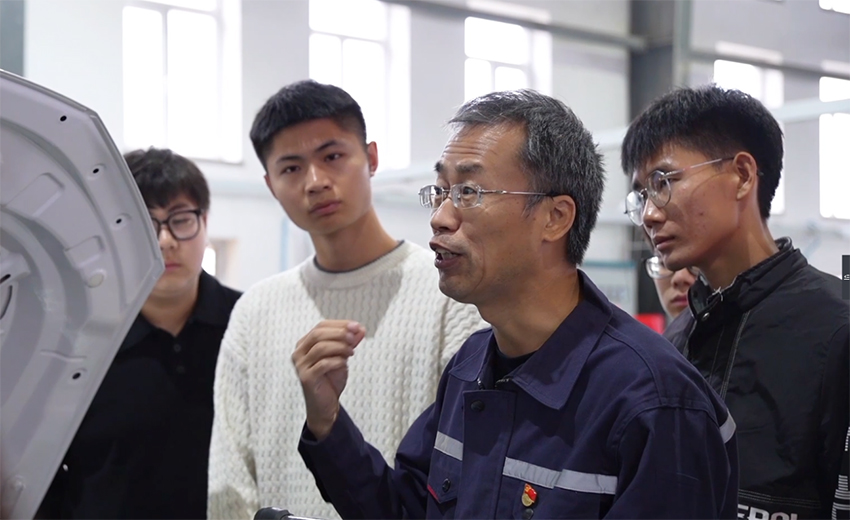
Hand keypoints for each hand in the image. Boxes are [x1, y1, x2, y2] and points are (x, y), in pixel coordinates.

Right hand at [292, 320, 365, 439]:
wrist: (326, 405)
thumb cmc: (330, 380)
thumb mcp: (342, 357)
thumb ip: (349, 343)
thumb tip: (360, 329)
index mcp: (305, 344)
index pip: (321, 326)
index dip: (340, 324)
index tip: (357, 326)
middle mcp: (299, 353)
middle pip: (318, 334)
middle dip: (339, 333)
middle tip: (354, 336)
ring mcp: (301, 366)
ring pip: (320, 347)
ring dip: (340, 347)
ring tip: (351, 352)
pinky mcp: (306, 378)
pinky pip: (323, 364)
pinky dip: (337, 361)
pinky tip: (344, 363)